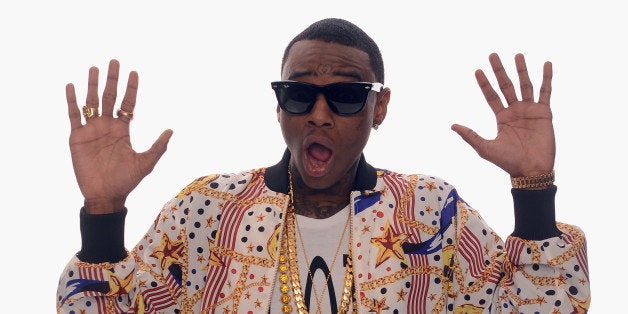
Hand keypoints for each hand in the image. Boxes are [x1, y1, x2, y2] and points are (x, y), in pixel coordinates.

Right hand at [66, 60, 172, 213]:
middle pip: (110, 97)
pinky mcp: (77, 137)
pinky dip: (72, 101)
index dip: (131, 88)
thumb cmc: (126, 181)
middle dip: (112, 79)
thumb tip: (171, 130)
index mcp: (123, 130)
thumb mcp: (146, 163)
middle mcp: (107, 126)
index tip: (134, 72)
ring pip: (91, 102)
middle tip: (114, 61)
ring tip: (94, 68)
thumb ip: (158, 147)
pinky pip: (74, 115)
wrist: (106, 195)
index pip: (128, 103)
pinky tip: (71, 86)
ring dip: (92, 85)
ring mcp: (91, 130)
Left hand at [451, 53, 554, 176]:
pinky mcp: (544, 113)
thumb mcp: (485, 148)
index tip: (477, 70)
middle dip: (499, 70)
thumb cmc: (508, 162)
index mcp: (501, 118)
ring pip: (525, 85)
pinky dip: (547, 78)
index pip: (491, 96)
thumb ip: (470, 135)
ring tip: (517, 54)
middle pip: (506, 85)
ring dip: (521, 70)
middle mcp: (515, 111)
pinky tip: (546, 64)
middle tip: (492, 54)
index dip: (484, 83)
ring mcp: (530, 110)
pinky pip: (546, 92)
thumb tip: (452, 125)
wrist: (531, 170)